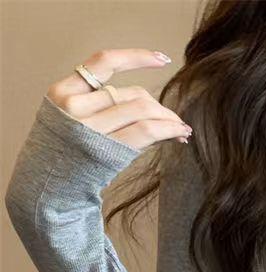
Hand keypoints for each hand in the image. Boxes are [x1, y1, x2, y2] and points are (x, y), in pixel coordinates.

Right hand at [45, 48, 192, 148]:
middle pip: (132, 94)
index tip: (162, 59)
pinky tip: (180, 134)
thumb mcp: (75, 120)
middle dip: (160, 106)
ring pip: (143, 109)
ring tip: (181, 129)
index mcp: (64, 91)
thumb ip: (105, 108)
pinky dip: (168, 130)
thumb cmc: (68, 153)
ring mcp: (91, 129)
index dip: (136, 57)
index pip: (104, 62)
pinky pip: (146, 130)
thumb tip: (155, 108)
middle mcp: (75, 107)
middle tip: (176, 120)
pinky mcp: (108, 149)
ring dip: (168, 119)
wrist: (50, 186)